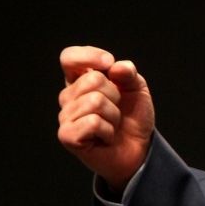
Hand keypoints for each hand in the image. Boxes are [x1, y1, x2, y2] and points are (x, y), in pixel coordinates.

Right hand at [57, 46, 154, 193]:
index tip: (109, 63)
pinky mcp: (67, 136)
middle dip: (115, 94)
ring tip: (112, 125)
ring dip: (114, 115)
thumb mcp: (136, 88)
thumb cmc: (132, 116)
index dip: (89, 56)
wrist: (138, 149)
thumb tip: (115, 67)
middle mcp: (68, 97)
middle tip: (116, 109)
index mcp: (80, 80)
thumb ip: (128, 72)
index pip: (69, 58)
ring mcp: (65, 117)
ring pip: (94, 101)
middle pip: (92, 79)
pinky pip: (93, 122)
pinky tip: (106, 138)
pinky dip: (108, 130)